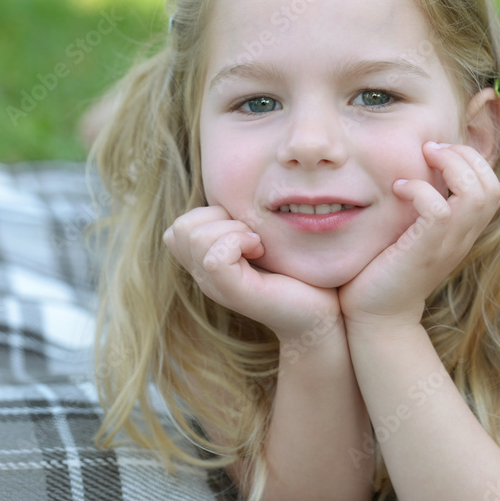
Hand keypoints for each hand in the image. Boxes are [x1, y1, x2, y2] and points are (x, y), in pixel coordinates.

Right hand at [163, 206, 341, 342]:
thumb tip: (228, 188)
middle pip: (180, 228)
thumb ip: (238, 221)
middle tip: (250, 235)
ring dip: (231, 229)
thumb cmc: (296, 270)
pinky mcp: (234, 294)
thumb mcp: (259, 238)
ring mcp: (217, 287)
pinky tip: (261, 250)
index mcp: (206, 262)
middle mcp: (205, 277)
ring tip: (257, 244)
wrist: (321, 311)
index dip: (207, 216)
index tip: (243, 228)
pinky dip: (239, 241)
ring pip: (195, 237)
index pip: (178, 228)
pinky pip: (214, 257)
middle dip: (218, 218)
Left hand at [338, 142, 499, 329]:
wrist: (377, 317)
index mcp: (463, 233)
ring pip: (476, 195)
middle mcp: (462, 239)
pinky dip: (421, 190)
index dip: (472, 161)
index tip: (438, 151)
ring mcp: (446, 246)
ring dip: (450, 165)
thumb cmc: (385, 272)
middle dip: (465, 156)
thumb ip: (420, 209)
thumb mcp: (410, 234)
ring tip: (423, 158)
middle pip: (492, 187)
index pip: (492, 188)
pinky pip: (440, 210)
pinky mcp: (424, 252)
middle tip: (432, 149)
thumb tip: (408, 171)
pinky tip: (399, 188)